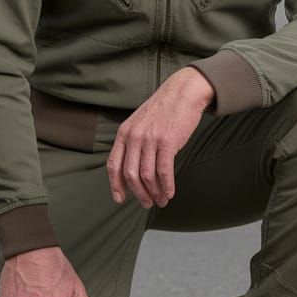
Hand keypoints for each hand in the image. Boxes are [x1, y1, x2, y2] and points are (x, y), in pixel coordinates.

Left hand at [106, 67, 214, 208]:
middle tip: (146, 204)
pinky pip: (164, 171)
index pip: (114, 164)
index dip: (115, 184)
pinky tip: (170, 192)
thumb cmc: (164, 109)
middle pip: (130, 174)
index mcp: (124, 132)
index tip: (120, 198)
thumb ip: (134, 142)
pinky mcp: (167, 142)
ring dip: (154, 193)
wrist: (183, 92)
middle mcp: (134, 136)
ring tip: (161, 200)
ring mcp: (150, 139)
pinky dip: (166, 186)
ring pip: (147, 175)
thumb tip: (133, 169)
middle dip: (138, 194)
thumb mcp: (140, 122)